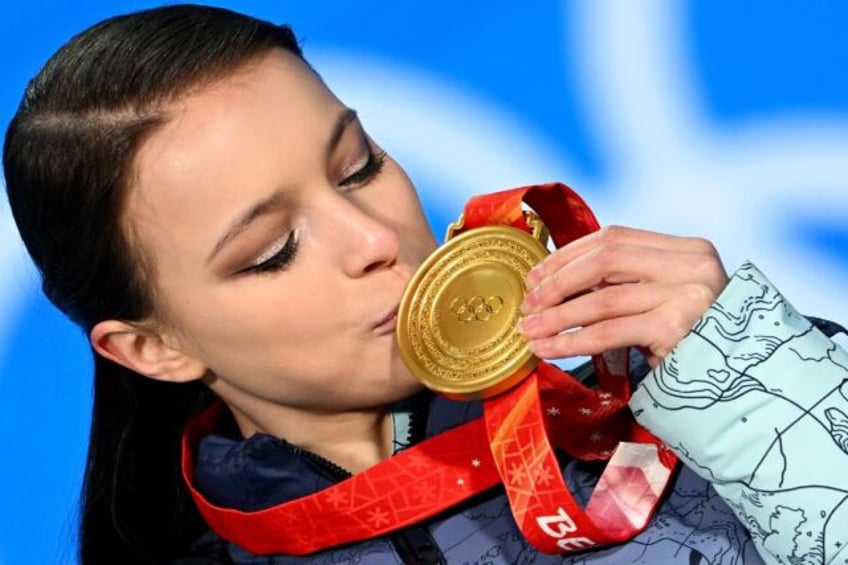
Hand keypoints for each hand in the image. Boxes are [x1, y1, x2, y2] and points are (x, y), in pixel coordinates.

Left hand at [518, 225, 727, 367]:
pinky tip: (549, 349)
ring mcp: (688, 294)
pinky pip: (608, 331)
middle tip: (529, 303)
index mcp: (687, 249)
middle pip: (604, 259)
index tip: (537, 275)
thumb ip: (627, 283)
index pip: (614, 238)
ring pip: (602, 298)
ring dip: (556, 315)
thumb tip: (558, 281)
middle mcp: (692, 264)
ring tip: (530, 330)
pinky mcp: (677, 328)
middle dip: (558, 281)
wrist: (741, 389)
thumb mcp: (664, 301)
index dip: (569, 255)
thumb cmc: (694, 346)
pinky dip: (572, 341)